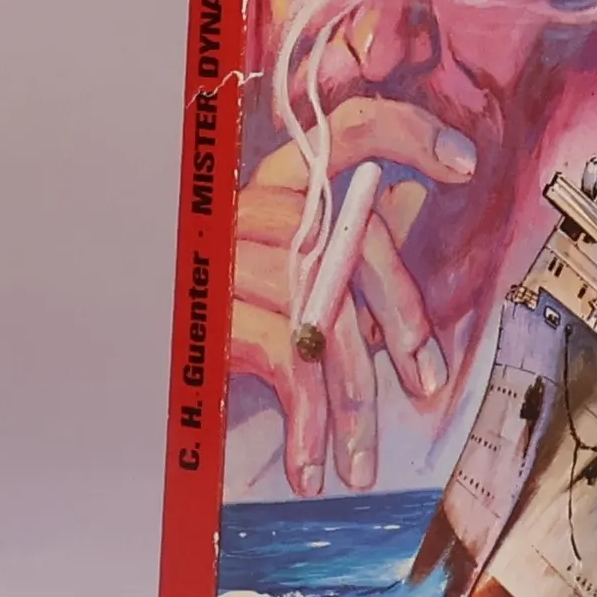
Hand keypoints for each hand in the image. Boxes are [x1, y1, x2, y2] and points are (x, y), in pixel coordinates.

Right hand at [230, 95, 474, 495]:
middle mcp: (259, 208)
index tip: (464, 161)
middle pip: (359, 240)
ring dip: (356, 401)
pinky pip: (289, 362)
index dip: (408, 133)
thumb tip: (414, 276)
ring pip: (330, 316)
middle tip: (427, 384)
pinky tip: (312, 465)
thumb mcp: (299, 283)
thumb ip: (349, 264)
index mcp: (284, 186)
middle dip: (404, 318)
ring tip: (361, 463)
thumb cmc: (232, 320)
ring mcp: (235, 256)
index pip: (352, 131)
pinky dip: (309, 424)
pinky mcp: (217, 311)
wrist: (132, 355)